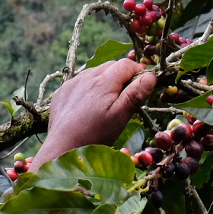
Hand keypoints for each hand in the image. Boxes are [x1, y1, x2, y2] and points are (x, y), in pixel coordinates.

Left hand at [30, 59, 155, 168]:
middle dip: (122, 75)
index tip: (142, 84)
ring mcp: (72, 84)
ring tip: (109, 101)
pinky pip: (80, 82)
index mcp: (103, 82)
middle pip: (110, 66)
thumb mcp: (120, 117)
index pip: (126, 64)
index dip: (138, 71)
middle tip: (127, 95)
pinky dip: (89, 87)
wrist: (62, 149)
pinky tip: (90, 105)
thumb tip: (151, 76)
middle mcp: (86, 77)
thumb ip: (135, 95)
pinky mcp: (62, 92)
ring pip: (95, 73)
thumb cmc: (94, 136)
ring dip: (105, 80)